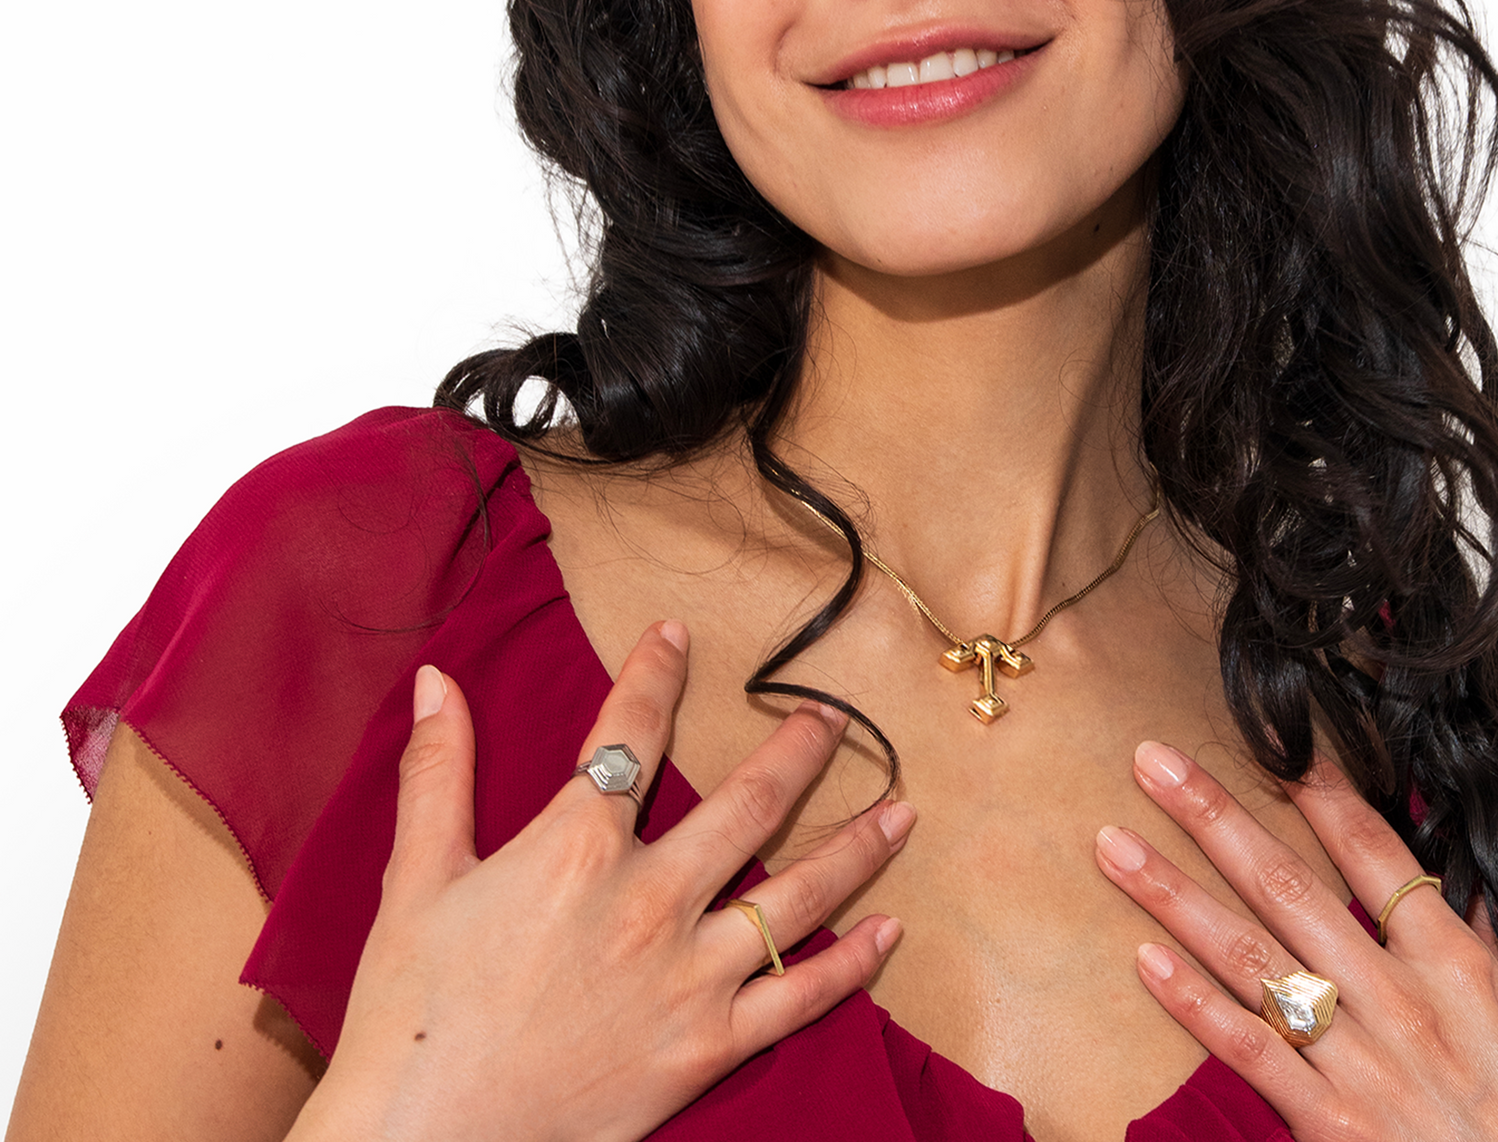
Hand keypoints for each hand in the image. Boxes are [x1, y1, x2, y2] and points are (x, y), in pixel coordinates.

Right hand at [291, 621, 911, 1141]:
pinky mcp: (706, 1048)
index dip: (656, 674)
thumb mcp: (417, 880)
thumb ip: (436, 774)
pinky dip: (851, 965)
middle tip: (833, 718)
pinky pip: (797, 998)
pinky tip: (888, 932)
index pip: (630, 734)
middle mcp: (650, 900)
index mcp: (577, 849)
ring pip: (797, 895)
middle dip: (800, 751)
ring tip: (901, 809)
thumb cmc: (409, 1014)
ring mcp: (688, 977)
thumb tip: (435, 681)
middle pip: (750, 804)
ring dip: (857, 845)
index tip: (677, 637)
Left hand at [1094, 743, 1497, 1141]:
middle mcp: (1402, 999)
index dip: (1315, 788)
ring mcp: (1364, 1062)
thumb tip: (1433, 866)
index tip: (1264, 734)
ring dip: (1174, 896)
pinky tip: (1145, 959)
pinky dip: (1194, 1003)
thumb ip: (1462, 935)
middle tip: (1152, 761)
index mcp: (1455, 962)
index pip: (1372, 849)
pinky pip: (1250, 1049)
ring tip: (1114, 845)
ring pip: (1250, 958)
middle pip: (1289, 886)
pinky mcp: (1334, 1125)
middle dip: (1213, 816)